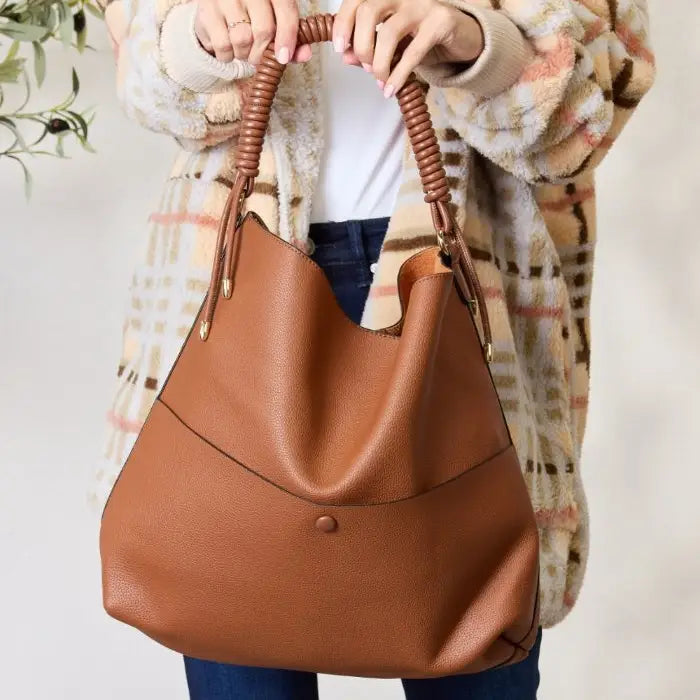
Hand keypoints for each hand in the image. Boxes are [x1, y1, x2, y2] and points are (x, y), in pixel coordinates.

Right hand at [193, 0, 311, 64]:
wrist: (216, 1)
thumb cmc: (252, 11)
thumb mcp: (275, 17)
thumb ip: (291, 36)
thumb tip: (305, 55)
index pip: (286, 11)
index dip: (288, 38)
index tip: (284, 58)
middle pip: (264, 30)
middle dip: (263, 53)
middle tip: (259, 58)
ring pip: (242, 40)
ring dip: (244, 55)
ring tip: (242, 49)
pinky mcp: (206, 9)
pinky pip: (223, 46)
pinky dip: (227, 56)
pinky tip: (228, 46)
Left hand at [333, 0, 483, 96]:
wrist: (463, 37)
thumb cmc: (423, 37)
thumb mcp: (392, 44)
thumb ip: (368, 47)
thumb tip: (346, 57)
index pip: (356, 0)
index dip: (343, 23)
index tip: (339, 48)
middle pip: (368, 11)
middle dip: (361, 45)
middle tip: (365, 66)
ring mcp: (422, 4)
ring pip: (388, 32)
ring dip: (379, 64)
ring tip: (380, 80)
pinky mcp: (440, 22)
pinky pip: (412, 52)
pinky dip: (398, 75)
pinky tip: (391, 89)